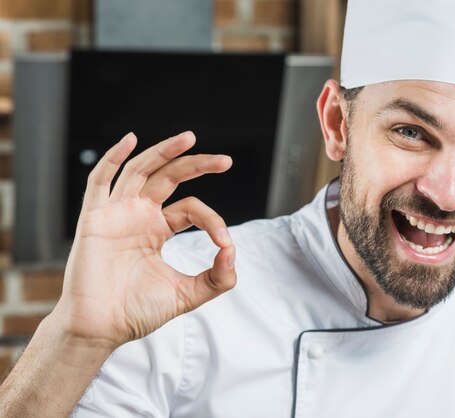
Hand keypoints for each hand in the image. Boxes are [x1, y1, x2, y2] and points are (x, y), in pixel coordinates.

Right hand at [55, 131, 235, 348]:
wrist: (101, 329)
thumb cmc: (137, 312)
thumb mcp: (186, 293)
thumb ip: (216, 278)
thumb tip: (233, 252)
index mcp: (157, 230)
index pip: (191, 209)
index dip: (213, 221)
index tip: (225, 244)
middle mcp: (138, 216)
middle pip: (169, 177)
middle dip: (197, 165)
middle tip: (225, 160)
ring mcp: (116, 214)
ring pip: (140, 170)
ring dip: (163, 151)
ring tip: (190, 138)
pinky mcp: (94, 218)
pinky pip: (100, 181)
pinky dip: (113, 158)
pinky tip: (130, 140)